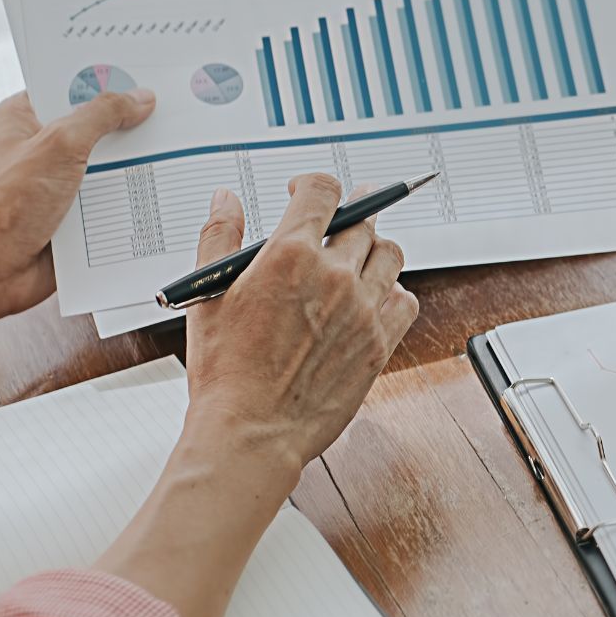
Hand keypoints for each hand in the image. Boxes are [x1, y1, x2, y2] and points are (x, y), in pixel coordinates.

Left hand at [0, 90, 155, 317]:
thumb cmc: (7, 206)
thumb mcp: (60, 144)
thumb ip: (102, 116)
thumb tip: (140, 99)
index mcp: (23, 118)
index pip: (70, 87)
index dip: (105, 80)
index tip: (144, 74)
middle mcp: (39, 147)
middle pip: (95, 126)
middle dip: (128, 124)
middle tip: (170, 112)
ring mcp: (57, 182)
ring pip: (107, 164)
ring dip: (133, 165)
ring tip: (174, 150)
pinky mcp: (72, 214)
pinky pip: (110, 199)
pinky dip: (131, 198)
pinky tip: (158, 190)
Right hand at [180, 174, 419, 471]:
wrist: (251, 433)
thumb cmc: (225, 373)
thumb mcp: (209, 295)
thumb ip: (219, 237)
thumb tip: (227, 199)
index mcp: (290, 255)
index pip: (322, 190)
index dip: (313, 184)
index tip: (304, 193)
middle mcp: (335, 276)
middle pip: (362, 220)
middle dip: (349, 213)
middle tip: (341, 220)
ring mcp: (363, 309)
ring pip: (390, 254)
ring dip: (374, 249)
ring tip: (358, 257)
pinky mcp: (379, 343)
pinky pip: (406, 301)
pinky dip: (394, 292)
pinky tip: (375, 299)